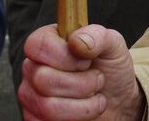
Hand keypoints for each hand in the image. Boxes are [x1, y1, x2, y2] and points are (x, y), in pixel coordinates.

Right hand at [18, 24, 143, 120]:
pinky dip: (76, 118)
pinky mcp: (35, 118)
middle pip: (43, 79)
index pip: (37, 45)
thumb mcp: (112, 45)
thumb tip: (76, 40)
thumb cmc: (110, 69)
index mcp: (47, 43)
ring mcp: (31, 95)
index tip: (86, 61)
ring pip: (47, 106)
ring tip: (94, 95)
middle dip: (82, 83)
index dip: (65, 56)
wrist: (118, 100)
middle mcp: (34, 68)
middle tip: (97, 79)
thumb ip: (97, 35)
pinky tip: (83, 111)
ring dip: (83, 104)